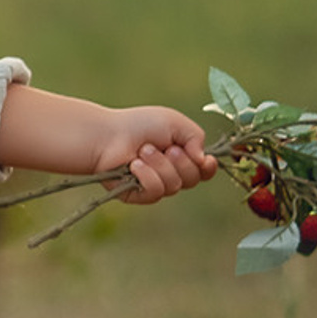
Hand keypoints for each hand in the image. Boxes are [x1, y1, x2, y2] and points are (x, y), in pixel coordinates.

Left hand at [95, 106, 218, 203]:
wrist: (108, 135)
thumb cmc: (140, 125)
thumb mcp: (175, 122)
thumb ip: (196, 137)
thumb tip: (204, 160)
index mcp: (181, 156)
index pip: (204, 171)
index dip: (208, 168)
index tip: (206, 160)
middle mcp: (170, 173)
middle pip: (192, 179)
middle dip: (181, 162)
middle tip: (166, 147)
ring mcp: (154, 185)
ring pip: (174, 186)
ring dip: (160, 165)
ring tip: (143, 150)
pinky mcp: (138, 195)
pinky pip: (155, 192)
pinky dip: (147, 176)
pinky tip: (134, 165)